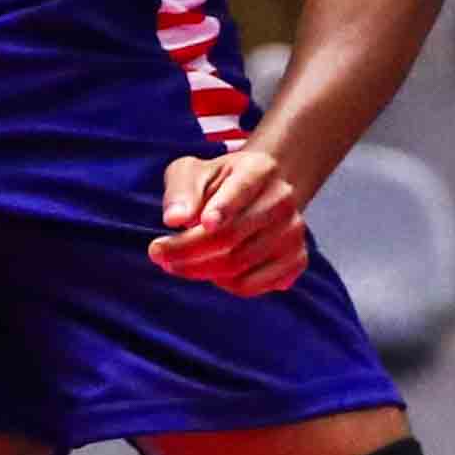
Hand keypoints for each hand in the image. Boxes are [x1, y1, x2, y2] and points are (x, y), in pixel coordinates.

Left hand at [152, 141, 314, 296]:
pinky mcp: (296, 259)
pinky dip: (224, 284)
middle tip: (157, 253)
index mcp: (259, 169)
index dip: (223, 208)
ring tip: (177, 262)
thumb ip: (181, 190)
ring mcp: (293, 232)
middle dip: (187, 250)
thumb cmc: (218, 182)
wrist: (260, 192)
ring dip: (199, 270)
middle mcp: (283, 199)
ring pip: (239, 266)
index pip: (242, 189)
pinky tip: (211, 271)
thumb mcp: (193, 171)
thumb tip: (174, 218)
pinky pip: (252, 286)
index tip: (202, 223)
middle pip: (232, 236)